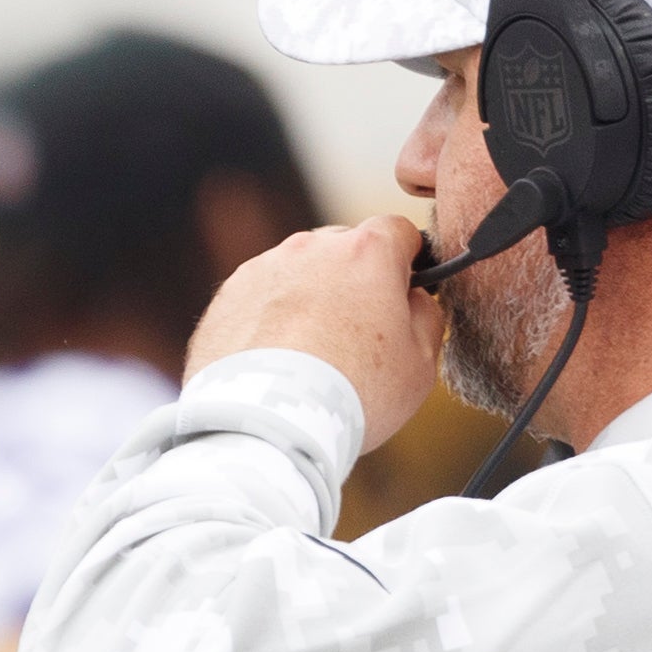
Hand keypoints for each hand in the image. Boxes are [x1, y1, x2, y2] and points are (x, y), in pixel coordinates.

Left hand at [182, 216, 444, 451]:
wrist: (266, 421)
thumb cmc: (353, 392)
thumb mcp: (421, 361)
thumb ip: (425, 315)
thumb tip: (414, 297)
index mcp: (366, 251)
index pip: (397, 231)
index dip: (406, 260)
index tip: (404, 289)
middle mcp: (310, 247)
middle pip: (343, 248)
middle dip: (355, 278)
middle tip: (358, 332)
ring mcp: (262, 268)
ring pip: (298, 271)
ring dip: (309, 297)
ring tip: (312, 352)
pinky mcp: (226, 296)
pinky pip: (261, 297)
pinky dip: (271, 317)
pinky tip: (277, 358)